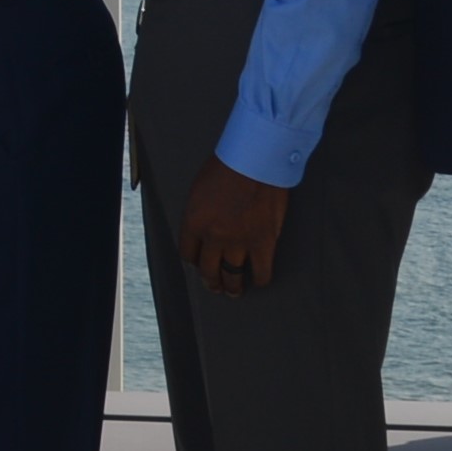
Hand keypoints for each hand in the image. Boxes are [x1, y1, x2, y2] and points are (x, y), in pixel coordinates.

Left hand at [177, 157, 291, 296]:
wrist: (256, 160)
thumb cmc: (228, 166)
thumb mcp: (199, 189)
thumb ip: (199, 212)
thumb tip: (202, 227)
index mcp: (194, 222)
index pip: (187, 253)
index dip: (193, 261)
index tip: (197, 264)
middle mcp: (213, 236)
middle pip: (208, 269)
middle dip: (210, 280)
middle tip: (214, 285)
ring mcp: (239, 242)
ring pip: (232, 275)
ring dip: (232, 287)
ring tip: (233, 291)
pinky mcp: (264, 242)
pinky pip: (261, 271)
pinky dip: (259, 279)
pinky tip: (258, 280)